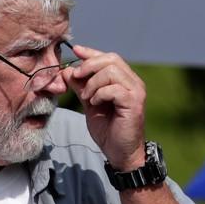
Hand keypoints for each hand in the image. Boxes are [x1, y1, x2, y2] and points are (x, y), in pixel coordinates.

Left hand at [63, 44, 145, 170]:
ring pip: (112, 71)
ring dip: (93, 83)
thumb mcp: (89, 103)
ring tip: (87, 98)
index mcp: (124, 80)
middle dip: (89, 65)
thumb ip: (81, 87)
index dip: (91, 53)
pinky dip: (99, 94)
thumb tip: (67, 71)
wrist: (120, 153)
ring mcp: (136, 91)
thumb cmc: (108, 130)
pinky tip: (95, 104)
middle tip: (76, 77)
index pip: (109, 57)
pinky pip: (113, 88)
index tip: (75, 50)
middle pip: (111, 59)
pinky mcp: (134, 103)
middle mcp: (133, 82)